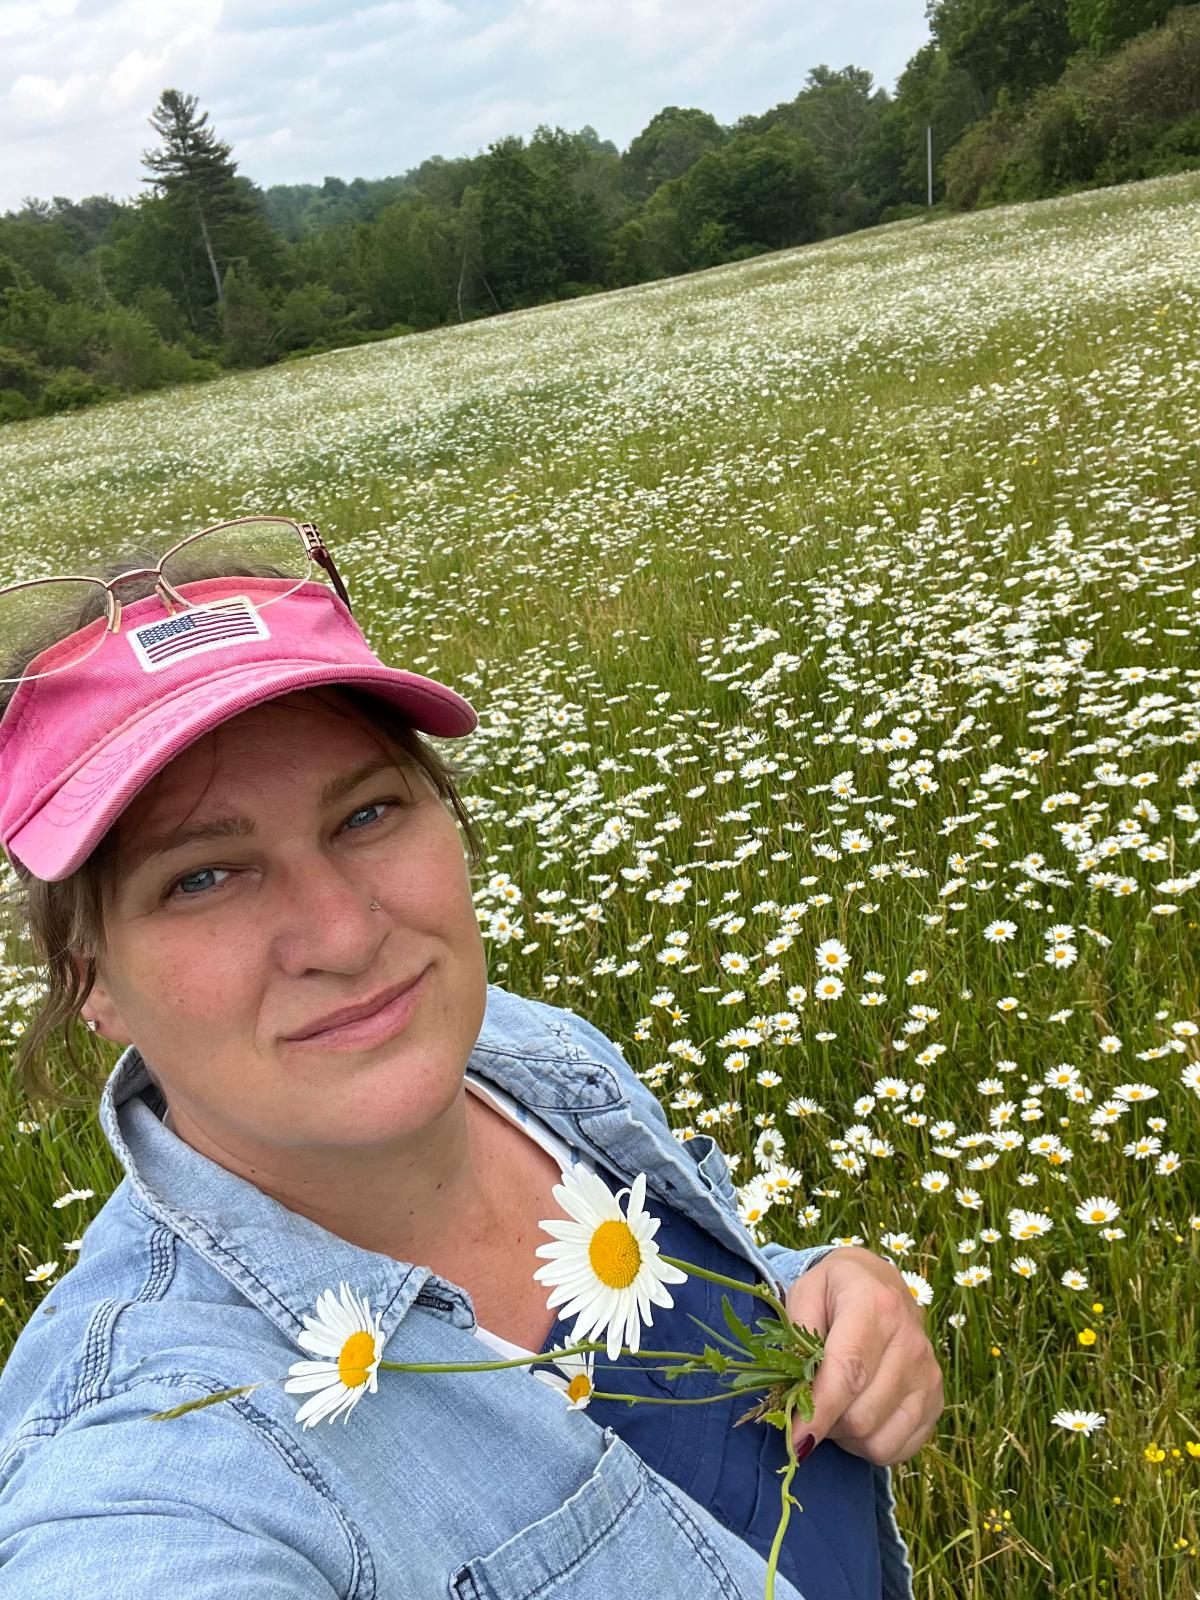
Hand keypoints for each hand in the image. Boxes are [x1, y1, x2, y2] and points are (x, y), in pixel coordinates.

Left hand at [782, 1246, 942, 1466]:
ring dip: (847, 1437)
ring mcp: (928, 1374)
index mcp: (875, 1306)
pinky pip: (898, 1450)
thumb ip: (796, 1341)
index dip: (820, 1411)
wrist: (879, 1282)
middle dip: (826, 1423)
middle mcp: (910, 1342)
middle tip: (809, 1404)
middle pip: (861, 1416)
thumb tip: (796, 1398)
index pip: (848, 1372)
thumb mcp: (805, 1294)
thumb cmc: (834, 1290)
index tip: (795, 1442)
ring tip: (836, 1406)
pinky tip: (859, 1415)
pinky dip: (870, 1445)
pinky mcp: (936, 1400)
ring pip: (879, 1440)